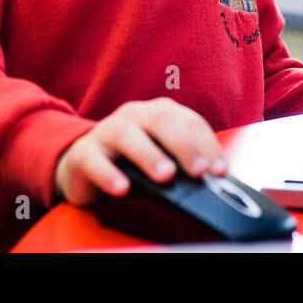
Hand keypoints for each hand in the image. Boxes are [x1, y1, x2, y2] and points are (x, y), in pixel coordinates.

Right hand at [53, 98, 227, 205]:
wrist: (83, 162)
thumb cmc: (130, 159)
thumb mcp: (161, 155)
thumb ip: (183, 161)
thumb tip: (213, 181)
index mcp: (158, 113)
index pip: (189, 121)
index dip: (207, 144)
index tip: (219, 170)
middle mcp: (134, 116)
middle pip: (160, 119)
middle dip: (183, 145)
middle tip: (197, 171)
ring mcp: (106, 131)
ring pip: (127, 135)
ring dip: (149, 155)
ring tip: (165, 176)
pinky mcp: (83, 153)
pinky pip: (94, 160)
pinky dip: (109, 174)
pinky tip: (122, 188)